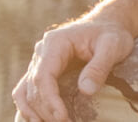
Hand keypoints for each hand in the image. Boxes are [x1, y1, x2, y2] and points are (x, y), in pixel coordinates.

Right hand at [11, 15, 135, 121]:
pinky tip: (36, 121)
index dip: (50, 99)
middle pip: (33, 87)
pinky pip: (27, 92)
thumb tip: (86, 91)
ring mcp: (39, 62)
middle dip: (45, 110)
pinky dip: (29, 107)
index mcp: (55, 43)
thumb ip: (99, 67)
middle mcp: (41, 52)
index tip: (62, 117)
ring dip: (33, 112)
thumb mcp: (112, 46)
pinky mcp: (43, 71)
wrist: (107, 26)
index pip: (43, 76)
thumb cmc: (111, 34)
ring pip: (25, 91)